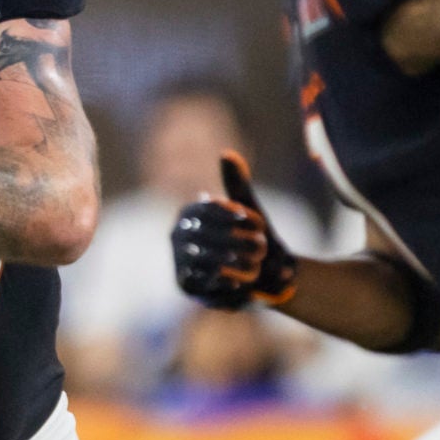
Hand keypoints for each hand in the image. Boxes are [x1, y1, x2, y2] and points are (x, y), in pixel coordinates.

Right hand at [171, 151, 298, 308]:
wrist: (257, 272)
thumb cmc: (250, 236)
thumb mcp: (246, 209)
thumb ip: (237, 184)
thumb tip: (226, 153)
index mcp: (188, 214)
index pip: (204, 211)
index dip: (231, 217)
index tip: (257, 223)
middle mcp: (178, 236)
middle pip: (203, 237)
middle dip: (235, 242)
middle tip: (261, 247)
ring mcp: (179, 260)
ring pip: (202, 261)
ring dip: (231, 264)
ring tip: (255, 264)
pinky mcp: (185, 285)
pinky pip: (202, 284)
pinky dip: (223, 284)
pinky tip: (243, 283)